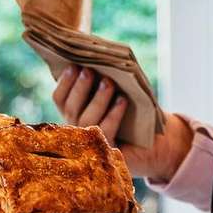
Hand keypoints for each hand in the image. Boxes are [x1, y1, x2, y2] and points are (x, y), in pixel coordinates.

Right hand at [51, 65, 190, 182]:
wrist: (152, 143)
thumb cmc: (131, 113)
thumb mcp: (114, 95)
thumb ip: (102, 81)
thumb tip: (100, 60)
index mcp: (74, 114)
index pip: (60, 98)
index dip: (64, 82)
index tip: (73, 65)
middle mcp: (76, 130)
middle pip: (70, 108)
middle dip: (79, 88)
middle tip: (89, 70)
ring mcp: (89, 143)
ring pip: (86, 120)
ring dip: (97, 99)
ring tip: (108, 82)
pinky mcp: (106, 152)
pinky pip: (106, 132)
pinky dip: (114, 114)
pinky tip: (122, 100)